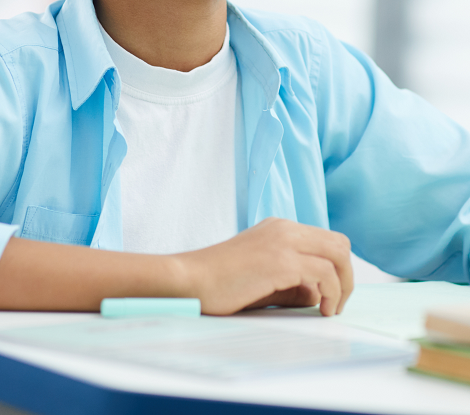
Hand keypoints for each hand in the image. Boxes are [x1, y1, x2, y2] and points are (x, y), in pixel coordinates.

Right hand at [176, 217, 352, 316]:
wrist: (191, 280)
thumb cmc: (221, 284)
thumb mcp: (264, 278)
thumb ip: (293, 282)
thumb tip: (320, 295)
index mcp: (279, 228)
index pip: (327, 240)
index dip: (337, 269)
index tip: (331, 296)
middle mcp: (284, 228)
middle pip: (339, 244)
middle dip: (347, 276)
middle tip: (337, 304)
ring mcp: (283, 242)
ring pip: (338, 255)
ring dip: (343, 286)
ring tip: (330, 310)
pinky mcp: (281, 260)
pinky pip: (325, 274)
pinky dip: (331, 294)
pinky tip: (320, 310)